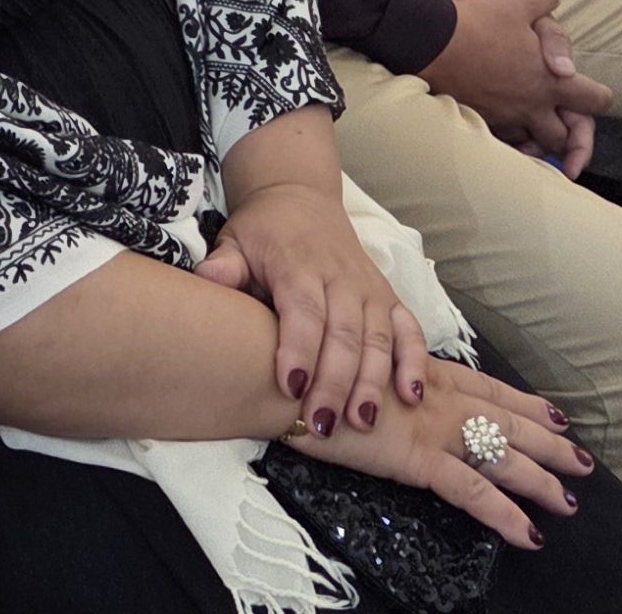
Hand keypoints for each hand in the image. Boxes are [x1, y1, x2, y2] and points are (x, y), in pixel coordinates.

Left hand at [195, 178, 428, 436]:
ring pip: (377, 339)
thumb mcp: (235, 239)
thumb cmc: (262, 231)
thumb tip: (207, 279)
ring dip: (372, 382)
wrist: (300, 197)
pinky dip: (414, 362)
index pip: (303, 311)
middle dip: (334, 382)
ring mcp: (369, 289)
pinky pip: (409, 330)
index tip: (291, 388)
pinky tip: (410, 397)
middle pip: (343, 334)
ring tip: (362, 422)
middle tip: (322, 424)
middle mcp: (340, 278)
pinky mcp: (389, 297)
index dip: (299, 349)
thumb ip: (224, 264)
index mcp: (298, 266)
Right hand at [286, 358, 593, 550]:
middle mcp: (439, 396)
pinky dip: (505, 514)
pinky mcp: (419, 459)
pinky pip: (475, 492)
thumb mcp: (350, 356)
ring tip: (569, 501)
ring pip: (504, 456)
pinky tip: (529, 534)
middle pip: (507, 420)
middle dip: (548, 441)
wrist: (285, 368)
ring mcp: (434, 427)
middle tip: (581, 459)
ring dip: (542, 479)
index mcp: (425, 371)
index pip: (488, 386)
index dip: (524, 402)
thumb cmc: (307, 360)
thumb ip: (375, 371)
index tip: (554, 413)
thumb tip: (382, 387)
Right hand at [415, 0, 613, 177]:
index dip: (601, 98)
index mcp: (551, 82)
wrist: (429, 41)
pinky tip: (500, 124)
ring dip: (535, 140)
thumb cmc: (479, 23)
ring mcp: (502, 117)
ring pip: (529, 144)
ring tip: (533, 133)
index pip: (594, 101)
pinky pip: (498, 140)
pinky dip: (505, 137)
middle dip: (568, 135)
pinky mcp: (475, 119)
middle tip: (564, 125)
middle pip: (563, 137)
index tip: (598, 96)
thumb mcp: (518, 0)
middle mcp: (530, 107)